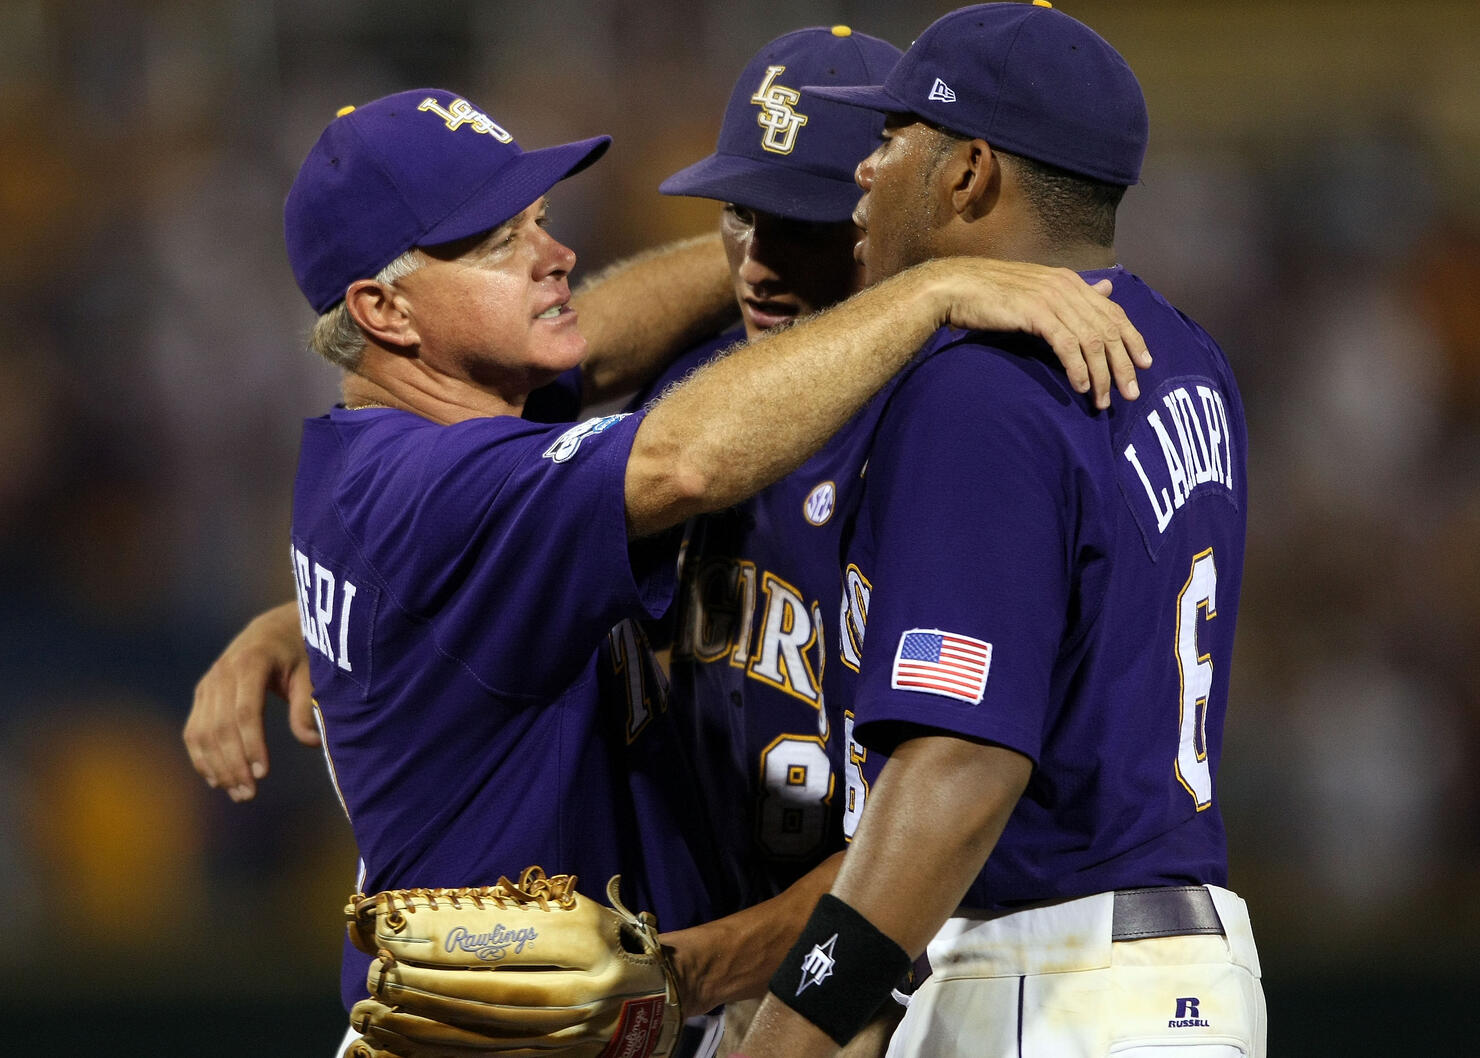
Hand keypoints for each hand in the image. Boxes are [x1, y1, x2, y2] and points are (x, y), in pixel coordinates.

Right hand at [183, 601, 315, 800]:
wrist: (275, 628)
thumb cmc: (299, 652)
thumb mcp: (310, 672)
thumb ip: (307, 705)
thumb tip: (310, 742)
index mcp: (251, 662)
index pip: (245, 712)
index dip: (251, 745)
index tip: (263, 773)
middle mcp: (223, 673)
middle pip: (220, 727)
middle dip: (234, 764)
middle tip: (250, 794)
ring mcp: (208, 684)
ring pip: (202, 733)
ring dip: (217, 767)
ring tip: (239, 793)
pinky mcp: (202, 695)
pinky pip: (193, 731)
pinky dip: (201, 758)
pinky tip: (217, 780)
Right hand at [924, 257, 1150, 408]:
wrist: (956, 288)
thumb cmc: (991, 294)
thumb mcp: (1039, 291)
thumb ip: (1073, 294)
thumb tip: (1106, 290)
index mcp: (1070, 281)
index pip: (1113, 311)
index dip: (1133, 338)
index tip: (1145, 364)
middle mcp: (1067, 287)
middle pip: (1108, 329)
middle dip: (1123, 364)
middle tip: (1130, 393)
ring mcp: (1052, 299)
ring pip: (1091, 341)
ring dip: (1101, 375)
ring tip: (1103, 400)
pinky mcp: (1036, 313)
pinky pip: (1066, 345)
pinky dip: (1077, 369)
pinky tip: (1080, 387)